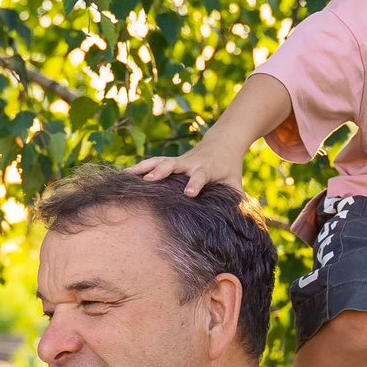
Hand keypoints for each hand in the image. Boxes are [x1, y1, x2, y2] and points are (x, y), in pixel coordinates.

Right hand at [130, 141, 246, 197]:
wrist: (223, 143)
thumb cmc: (229, 168)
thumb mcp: (235, 182)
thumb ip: (237, 200)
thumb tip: (242, 224)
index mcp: (208, 169)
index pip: (201, 176)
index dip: (195, 183)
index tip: (189, 193)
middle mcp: (191, 163)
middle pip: (174, 165)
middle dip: (162, 172)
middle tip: (150, 180)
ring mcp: (179, 161)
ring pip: (160, 161)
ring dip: (144, 168)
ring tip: (128, 175)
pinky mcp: (171, 161)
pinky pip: (154, 162)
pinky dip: (140, 167)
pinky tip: (125, 174)